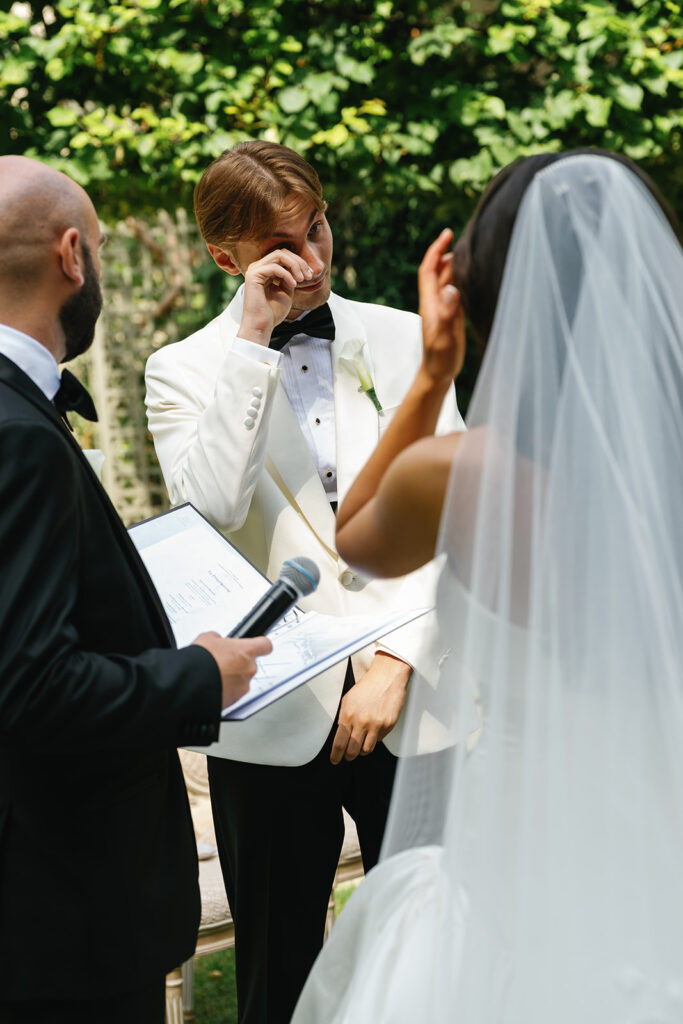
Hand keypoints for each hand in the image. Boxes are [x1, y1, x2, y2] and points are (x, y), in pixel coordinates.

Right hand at [192, 632, 271, 709]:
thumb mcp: (208, 638)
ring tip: (214, 675)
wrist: (191, 683)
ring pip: (241, 680)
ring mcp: (243, 686)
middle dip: (238, 664)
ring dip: (231, 678)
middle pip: (250, 665)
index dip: (261, 646)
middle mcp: (249, 669)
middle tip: (222, 662)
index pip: (265, 645)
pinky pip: (233, 693)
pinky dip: (225, 690)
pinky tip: (212, 685)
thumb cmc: (201, 660)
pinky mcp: (235, 700)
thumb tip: (218, 641)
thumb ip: (219, 639)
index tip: (258, 646)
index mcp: (246, 650)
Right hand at [239, 250, 314, 344]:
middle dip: (299, 262)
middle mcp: (258, 267)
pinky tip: (293, 284)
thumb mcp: (287, 290)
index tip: (310, 275)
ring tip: (301, 279)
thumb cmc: (273, 312)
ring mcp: (254, 270)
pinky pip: (274, 267)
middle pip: (282, 253)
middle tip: (308, 276)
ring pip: (279, 256)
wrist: (262, 326)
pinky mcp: (253, 275)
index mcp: (265, 270)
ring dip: (294, 266)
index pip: (283, 256)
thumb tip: (299, 266)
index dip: (299, 262)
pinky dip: (286, 274)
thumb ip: (290, 276)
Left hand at [330, 652, 411, 763]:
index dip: (336, 755)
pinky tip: (374, 729)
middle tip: (348, 755)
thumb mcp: (348, 700)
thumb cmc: (367, 687)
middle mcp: (362, 722)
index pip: (339, 743)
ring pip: (366, 750)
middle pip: (352, 751)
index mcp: (348, 715)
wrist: (387, 677)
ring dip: (362, 750)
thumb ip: (344, 718)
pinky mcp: (388, 725)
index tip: (335, 759)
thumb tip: (340, 734)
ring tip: (361, 743)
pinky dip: (375, 738)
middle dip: (348, 756)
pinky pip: (379, 740)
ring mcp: (376, 725)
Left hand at [417, 228, 465, 385]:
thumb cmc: (440, 359)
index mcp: (430, 303)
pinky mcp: (452, 315)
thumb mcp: (443, 337)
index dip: (436, 250)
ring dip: (455, 264)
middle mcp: (435, 302)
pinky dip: (462, 279)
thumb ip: (447, 314)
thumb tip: (451, 288)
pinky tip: (472, 275)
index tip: (447, 234)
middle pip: (438, 271)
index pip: (429, 270)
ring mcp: (444, 308)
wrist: (438, 374)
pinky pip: (456, 291)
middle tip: (463, 237)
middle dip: (447, 252)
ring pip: (447, 280)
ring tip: (470, 250)